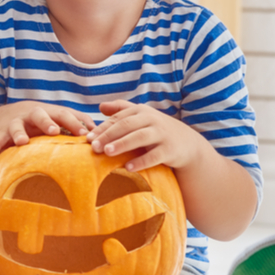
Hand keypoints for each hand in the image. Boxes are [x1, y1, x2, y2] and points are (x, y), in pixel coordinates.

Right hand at [0, 101, 94, 159]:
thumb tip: (102, 132)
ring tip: (21, 142)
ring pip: (15, 127)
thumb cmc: (44, 121)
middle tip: (53, 130)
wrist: (11, 115)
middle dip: (46, 122)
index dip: (74, 123)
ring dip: (18, 133)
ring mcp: (15, 123)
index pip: (63, 114)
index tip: (85, 134)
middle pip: (39, 115)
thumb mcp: (59, 118)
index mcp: (49, 112)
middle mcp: (32, 115)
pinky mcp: (1, 133)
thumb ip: (78, 123)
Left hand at [88, 100, 208, 170]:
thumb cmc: (156, 129)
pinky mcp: (170, 150)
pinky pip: (154, 156)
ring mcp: (162, 134)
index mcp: (141, 111)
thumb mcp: (141, 116)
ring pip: (139, 137)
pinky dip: (141, 161)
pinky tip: (128, 167)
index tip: (87, 138)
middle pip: (126, 126)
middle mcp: (151, 120)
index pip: (118, 118)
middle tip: (93, 146)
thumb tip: (100, 106)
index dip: (102, 128)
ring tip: (107, 152)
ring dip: (122, 144)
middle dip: (108, 135)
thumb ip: (121, 109)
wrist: (187, 144)